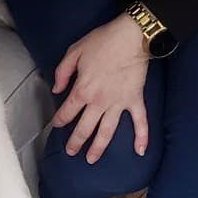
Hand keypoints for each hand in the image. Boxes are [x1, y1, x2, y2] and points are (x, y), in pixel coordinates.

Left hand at [51, 14, 148, 163]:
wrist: (130, 38)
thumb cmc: (102, 42)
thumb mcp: (74, 51)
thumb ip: (62, 72)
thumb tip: (56, 90)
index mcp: (83, 90)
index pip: (67, 112)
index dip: (60, 120)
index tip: (56, 125)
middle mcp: (99, 102)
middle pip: (85, 128)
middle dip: (76, 142)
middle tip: (71, 152)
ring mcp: (118, 104)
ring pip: (107, 132)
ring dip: (99, 147)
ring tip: (91, 159)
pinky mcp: (135, 101)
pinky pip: (140, 122)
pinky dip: (142, 137)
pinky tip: (140, 152)